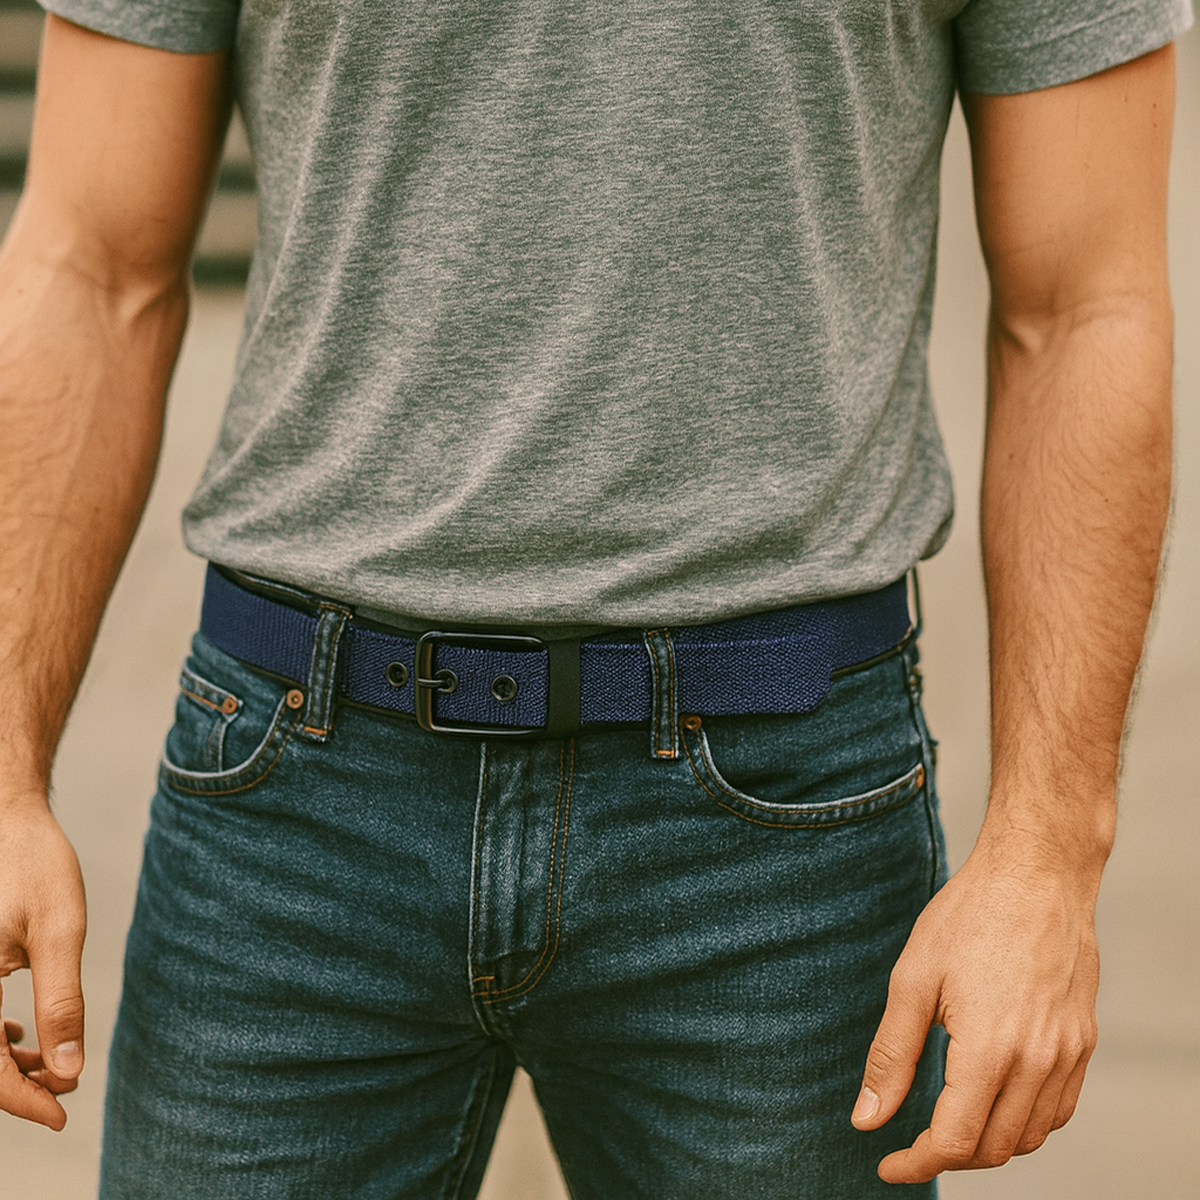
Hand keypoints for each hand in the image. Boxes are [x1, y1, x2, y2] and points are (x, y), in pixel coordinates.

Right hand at [0, 794, 86, 1129]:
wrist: (6, 820)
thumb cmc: (34, 867)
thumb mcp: (59, 934)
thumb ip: (62, 1003)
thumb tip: (68, 1070)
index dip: (22, 1100)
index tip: (61, 1114)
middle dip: (14, 1086)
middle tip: (62, 1092)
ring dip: (2, 1063)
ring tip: (50, 1067)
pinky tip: (19, 1036)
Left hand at [851, 828, 1100, 1181]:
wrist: (1036, 874)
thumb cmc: (969, 917)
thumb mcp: (913, 979)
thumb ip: (891, 1056)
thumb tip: (867, 1118)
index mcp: (990, 1049)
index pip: (954, 1141)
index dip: (916, 1162)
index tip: (887, 1163)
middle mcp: (1038, 1061)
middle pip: (993, 1148)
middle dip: (948, 1155)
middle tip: (911, 1140)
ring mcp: (1068, 1054)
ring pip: (1031, 1136)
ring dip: (987, 1143)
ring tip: (949, 1122)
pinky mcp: (1083, 1041)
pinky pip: (1058, 1109)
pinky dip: (1026, 1122)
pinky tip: (995, 1101)